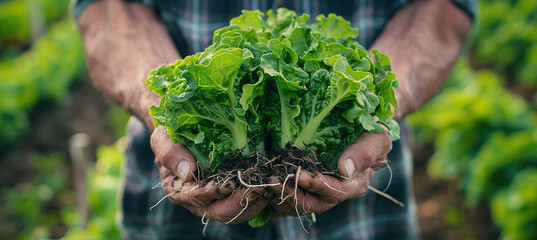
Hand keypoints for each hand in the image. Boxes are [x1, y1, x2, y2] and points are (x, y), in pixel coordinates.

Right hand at [151, 126, 270, 223]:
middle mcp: (198, 201)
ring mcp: (216, 200)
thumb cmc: (172, 134)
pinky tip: (271, 186)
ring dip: (254, 203)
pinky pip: (247, 205)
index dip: (213, 193)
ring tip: (269, 188)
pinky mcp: (232, 195)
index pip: (197, 199)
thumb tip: (188, 173)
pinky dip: (260, 199)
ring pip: (236, 213)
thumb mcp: (164, 138)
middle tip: (258, 189)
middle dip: (240, 203)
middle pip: (220, 212)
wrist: (184, 130)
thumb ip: (170, 153)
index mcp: (179, 191)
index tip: (229, 183)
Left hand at [268, 131, 391, 217]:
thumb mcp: (376, 139)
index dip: (316, 185)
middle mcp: (335, 192)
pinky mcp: (305, 187)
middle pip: (312, 204)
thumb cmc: (371, 132)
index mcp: (354, 185)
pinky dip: (275, 197)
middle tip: (272, 183)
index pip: (333, 191)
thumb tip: (344, 169)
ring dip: (280, 197)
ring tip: (264, 184)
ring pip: (298, 205)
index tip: (299, 174)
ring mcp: (319, 192)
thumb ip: (364, 153)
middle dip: (291, 195)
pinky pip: (289, 199)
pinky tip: (262, 189)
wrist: (363, 128)